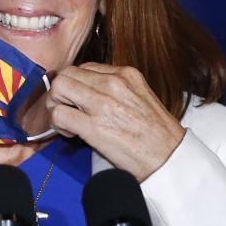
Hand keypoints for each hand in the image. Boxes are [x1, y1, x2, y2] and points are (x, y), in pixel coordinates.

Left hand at [45, 62, 185, 181]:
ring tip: (66, 121)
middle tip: (65, 108)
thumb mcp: (140, 96)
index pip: (85, 67)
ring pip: (59, 88)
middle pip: (68, 73)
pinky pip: (59, 114)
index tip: (77, 98)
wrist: (169, 157)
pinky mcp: (94, 126)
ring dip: (55, 105)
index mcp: (126, 74)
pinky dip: (57, 124)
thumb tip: (90, 92)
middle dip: (60, 91)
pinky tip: (70, 132)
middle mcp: (113, 83)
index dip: (75, 83)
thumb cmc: (157, 133)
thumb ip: (117, 89)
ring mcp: (102, 103)